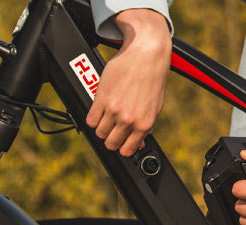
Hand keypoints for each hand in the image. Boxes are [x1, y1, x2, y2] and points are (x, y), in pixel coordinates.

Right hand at [85, 9, 170, 156]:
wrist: (146, 53)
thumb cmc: (153, 77)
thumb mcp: (155, 107)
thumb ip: (145, 126)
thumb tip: (138, 142)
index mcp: (144, 124)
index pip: (126, 150)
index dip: (122, 147)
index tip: (120, 142)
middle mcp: (129, 119)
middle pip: (110, 143)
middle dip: (110, 138)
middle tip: (112, 130)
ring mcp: (114, 110)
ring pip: (99, 132)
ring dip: (101, 127)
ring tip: (107, 117)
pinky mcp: (101, 98)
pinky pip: (90, 119)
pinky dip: (93, 117)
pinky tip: (99, 110)